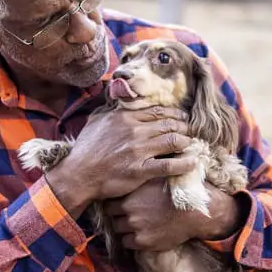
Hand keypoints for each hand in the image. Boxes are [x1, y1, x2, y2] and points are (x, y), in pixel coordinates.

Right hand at [46, 106, 197, 214]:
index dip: (175, 113)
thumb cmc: (85, 149)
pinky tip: (193, 163)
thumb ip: (111, 108)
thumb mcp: (95, 120)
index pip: (158, 111)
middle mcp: (135, 131)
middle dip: (185, 127)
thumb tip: (118, 96)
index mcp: (125, 117)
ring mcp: (139, 150)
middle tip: (192, 130)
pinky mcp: (140, 170)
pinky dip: (184, 163)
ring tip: (193, 145)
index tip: (182, 117)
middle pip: (169, 124)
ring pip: (173, 141)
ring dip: (187, 142)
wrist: (78, 174)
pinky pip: (169, 165)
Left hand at [102, 179, 242, 250]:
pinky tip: (141, 232)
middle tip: (126, 212)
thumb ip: (144, 174)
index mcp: (130, 195)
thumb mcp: (159, 176)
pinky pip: (127, 242)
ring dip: (124, 227)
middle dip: (117, 214)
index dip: (114, 200)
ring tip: (135, 222)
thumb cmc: (178, 191)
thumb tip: (138, 161)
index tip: (120, 200)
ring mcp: (135, 228)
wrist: (195, 212)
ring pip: (118, 229)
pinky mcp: (143, 242)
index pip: (109, 200)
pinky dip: (131, 239)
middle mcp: (130, 212)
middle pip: (111, 215)